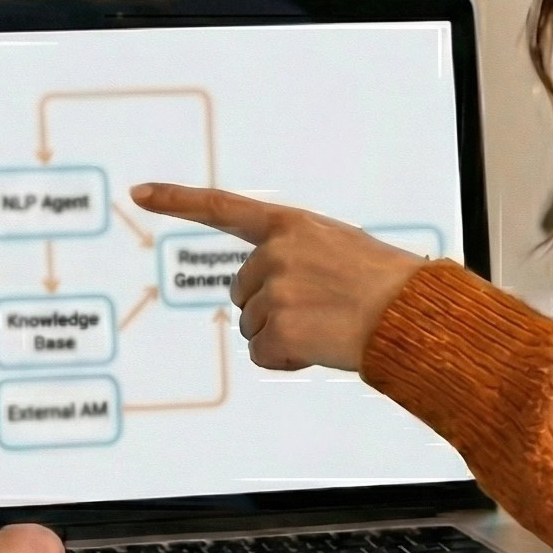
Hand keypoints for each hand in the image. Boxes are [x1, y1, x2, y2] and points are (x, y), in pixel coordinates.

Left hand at [131, 183, 426, 371]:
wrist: (413, 315)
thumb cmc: (381, 282)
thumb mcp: (336, 246)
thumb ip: (292, 253)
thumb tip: (256, 289)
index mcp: (289, 225)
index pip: (223, 208)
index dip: (177, 200)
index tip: (138, 192)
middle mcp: (275, 253)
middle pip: (243, 293)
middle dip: (272, 307)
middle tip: (320, 309)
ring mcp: (276, 292)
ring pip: (253, 328)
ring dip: (284, 336)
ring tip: (328, 326)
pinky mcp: (281, 331)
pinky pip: (264, 357)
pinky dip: (287, 361)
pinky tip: (321, 348)